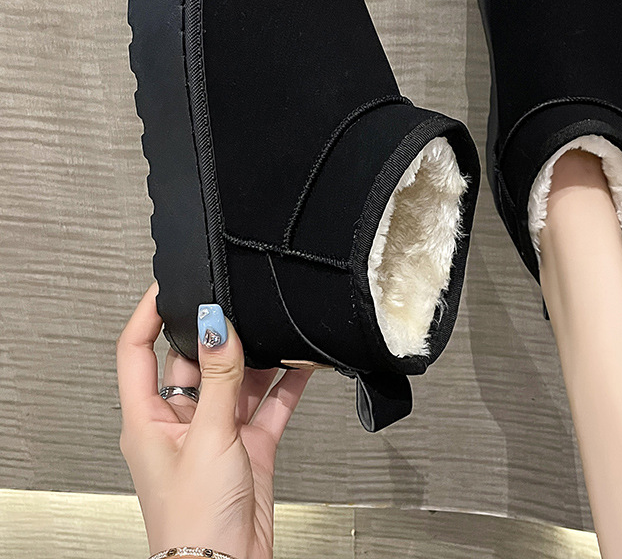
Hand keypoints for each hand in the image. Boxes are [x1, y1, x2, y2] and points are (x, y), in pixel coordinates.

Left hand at [116, 282, 312, 558]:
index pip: (136, 351)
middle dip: (215, 334)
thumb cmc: (195, 522)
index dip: (148, 314)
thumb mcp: (208, 438)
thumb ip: (219, 379)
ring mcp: (215, 433)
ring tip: (274, 332)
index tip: (169, 284)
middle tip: (238, 307)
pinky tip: (299, 363)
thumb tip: (216, 325)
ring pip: (234, 379)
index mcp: (147, 419)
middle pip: (192, 359)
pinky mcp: (247, 446)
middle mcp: (179, 422)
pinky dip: (284, 384)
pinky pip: (266, 403)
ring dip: (255, 358)